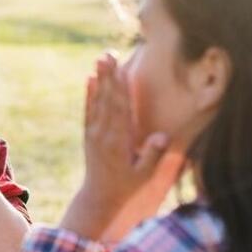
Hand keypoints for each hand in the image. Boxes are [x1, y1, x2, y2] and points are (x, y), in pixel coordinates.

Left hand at [63, 52, 183, 239]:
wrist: (100, 198)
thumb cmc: (127, 186)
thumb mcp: (144, 175)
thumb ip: (152, 155)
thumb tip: (162, 136)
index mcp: (118, 142)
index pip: (121, 110)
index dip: (121, 89)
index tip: (122, 70)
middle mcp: (103, 134)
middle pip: (107, 100)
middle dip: (109, 76)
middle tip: (109, 54)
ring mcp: (94, 133)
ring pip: (97, 101)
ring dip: (100, 79)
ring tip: (101, 58)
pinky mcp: (89, 134)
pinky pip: (89, 110)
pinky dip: (89, 93)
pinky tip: (90, 78)